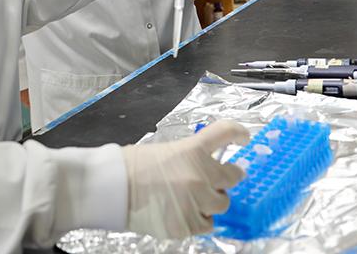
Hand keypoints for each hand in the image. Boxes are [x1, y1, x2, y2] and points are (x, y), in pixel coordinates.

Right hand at [123, 120, 249, 238]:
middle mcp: (200, 175)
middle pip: (234, 176)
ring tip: (190, 199)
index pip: (226, 132)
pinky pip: (207, 224)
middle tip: (213, 181)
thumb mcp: (167, 150)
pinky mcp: (188, 224)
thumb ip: (192, 157)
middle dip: (225, 178)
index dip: (239, 133)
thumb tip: (211, 167)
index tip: (244, 138)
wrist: (113, 188)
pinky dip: (198, 219)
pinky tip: (181, 211)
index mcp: (193, 150)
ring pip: (222, 204)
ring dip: (211, 201)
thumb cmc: (133, 166)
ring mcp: (196, 201)